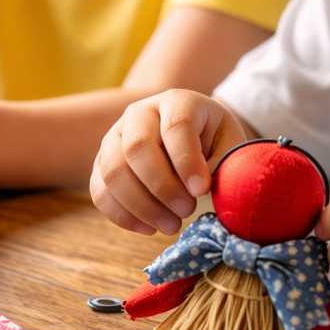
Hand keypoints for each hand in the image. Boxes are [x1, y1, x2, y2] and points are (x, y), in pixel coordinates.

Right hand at [90, 89, 247, 234]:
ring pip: (113, 172)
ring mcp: (114, 136)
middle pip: (136, 148)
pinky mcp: (101, 162)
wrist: (185, 133)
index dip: (187, 161)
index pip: (175, 126)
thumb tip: (203, 191)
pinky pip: (99, 191)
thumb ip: (225, 163)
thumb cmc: (212, 140)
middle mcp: (139, 113)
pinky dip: (122, 215)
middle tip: (187, 211)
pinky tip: (148, 228)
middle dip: (162, 187)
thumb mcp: (229, 143)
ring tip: (172, 225)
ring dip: (141, 207)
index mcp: (177, 101)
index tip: (201, 191)